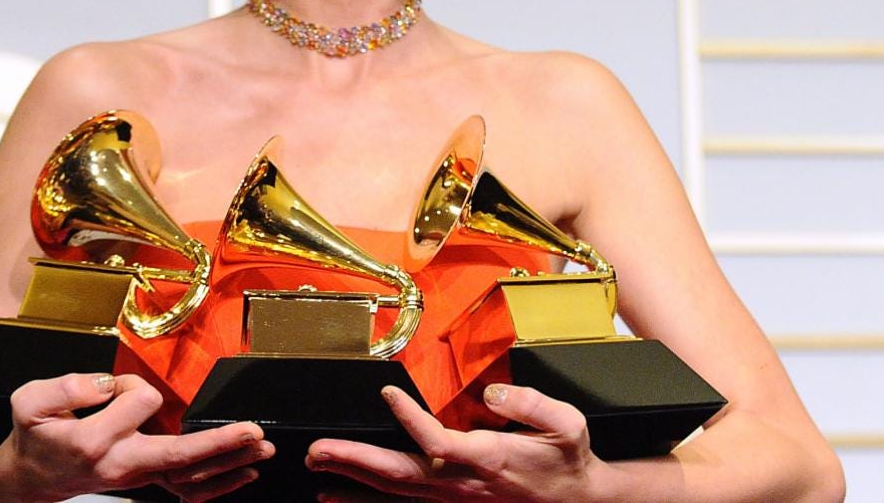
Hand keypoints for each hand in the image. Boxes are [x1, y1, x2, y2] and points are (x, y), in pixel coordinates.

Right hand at [0, 372, 273, 501]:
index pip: (138, 400)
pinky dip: (218, 483)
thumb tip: (105, 384)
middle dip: (219, 444)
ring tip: (261, 448)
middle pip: (180, 455)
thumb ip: (67, 387)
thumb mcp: (30, 402)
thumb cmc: (35, 436)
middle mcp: (121, 464)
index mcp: (96, 441)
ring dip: (229, 461)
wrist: (31, 476)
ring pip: (190, 475)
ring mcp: (136, 478)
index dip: (131, 383)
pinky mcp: (144, 482)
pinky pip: (186, 489)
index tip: (112, 387)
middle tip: (253, 432)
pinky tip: (243, 474)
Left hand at [305, 384, 624, 501]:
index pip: (437, 443)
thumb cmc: (566, 461)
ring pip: (395, 491)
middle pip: (400, 475)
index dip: (409, 420)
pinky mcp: (449, 502)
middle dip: (355, 463)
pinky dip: (367, 499)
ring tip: (317, 465)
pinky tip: (337, 495)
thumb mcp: (566, 426)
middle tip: (318, 451)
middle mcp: (463, 483)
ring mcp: (453, 498)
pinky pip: (402, 502)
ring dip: (352, 479)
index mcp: (488, 458)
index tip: (387, 393)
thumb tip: (493, 393)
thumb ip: (530, 404)